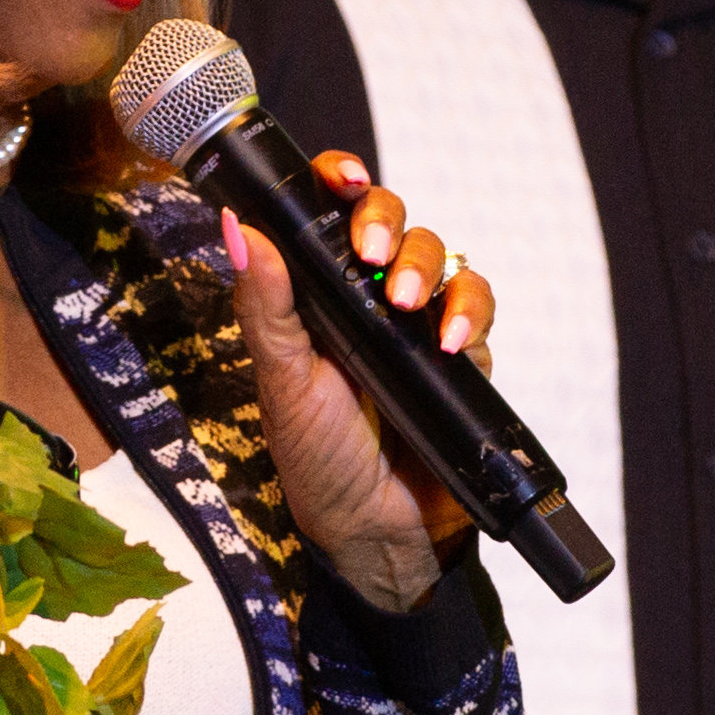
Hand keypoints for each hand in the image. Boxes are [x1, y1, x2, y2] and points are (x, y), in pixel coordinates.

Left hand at [217, 150, 493, 608]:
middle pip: (391, 221)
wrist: (378, 535)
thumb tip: (240, 228)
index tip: (343, 179)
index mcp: (314, 295)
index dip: (339, 182)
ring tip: (409, 308)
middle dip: (387, 223)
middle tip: (372, 255)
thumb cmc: (318, 461)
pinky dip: (468, 313)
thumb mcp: (284, 382)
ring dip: (427, 268)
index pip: (328, 214)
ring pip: (439, 256)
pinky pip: (475, 309)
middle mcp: (365, 300)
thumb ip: (267, 306)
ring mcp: (415, 326)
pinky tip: (449, 343)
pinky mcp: (459, 357)